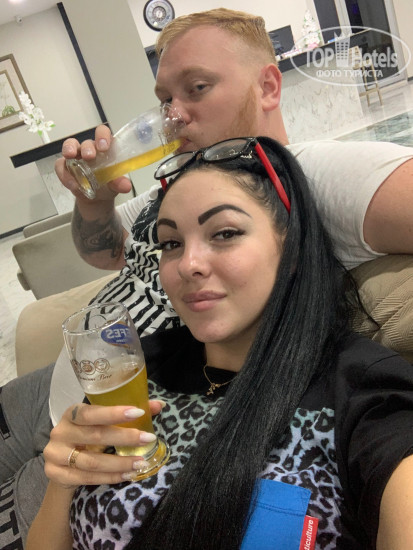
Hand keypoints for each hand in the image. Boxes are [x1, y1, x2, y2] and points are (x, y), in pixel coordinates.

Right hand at [44, 400, 165, 488]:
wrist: (62, 462)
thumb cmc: (88, 436)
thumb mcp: (103, 422)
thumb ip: (128, 413)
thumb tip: (159, 405)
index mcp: (71, 413)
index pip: (91, 412)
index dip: (114, 413)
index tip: (139, 413)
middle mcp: (60, 432)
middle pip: (95, 436)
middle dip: (125, 438)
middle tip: (148, 439)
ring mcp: (55, 455)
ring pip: (92, 462)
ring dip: (120, 463)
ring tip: (140, 462)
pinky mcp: (56, 475)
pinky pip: (87, 478)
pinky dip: (110, 477)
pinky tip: (127, 475)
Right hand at [55, 124, 131, 201]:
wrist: (96, 197)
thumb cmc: (107, 184)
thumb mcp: (115, 185)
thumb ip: (119, 183)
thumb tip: (126, 186)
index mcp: (104, 148)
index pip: (103, 133)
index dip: (102, 136)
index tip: (104, 146)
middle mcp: (89, 148)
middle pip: (86, 142)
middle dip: (87, 148)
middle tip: (89, 156)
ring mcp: (76, 156)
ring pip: (70, 145)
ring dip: (69, 149)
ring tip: (70, 156)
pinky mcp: (65, 166)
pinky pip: (60, 165)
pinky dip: (64, 173)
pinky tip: (72, 183)